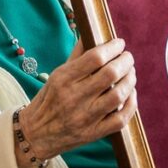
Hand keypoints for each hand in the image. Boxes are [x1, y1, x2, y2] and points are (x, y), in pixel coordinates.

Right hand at [16, 38, 137, 165]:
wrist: (36, 135)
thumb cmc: (48, 100)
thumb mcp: (56, 75)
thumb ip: (77, 55)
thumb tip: (91, 33)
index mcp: (63, 79)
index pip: (95, 57)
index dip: (113, 47)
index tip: (120, 44)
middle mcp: (74, 98)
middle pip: (110, 74)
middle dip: (125, 61)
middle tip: (128, 57)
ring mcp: (85, 117)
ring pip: (118, 95)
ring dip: (130, 80)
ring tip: (130, 73)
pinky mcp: (94, 133)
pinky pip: (121, 118)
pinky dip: (131, 104)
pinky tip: (130, 94)